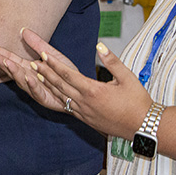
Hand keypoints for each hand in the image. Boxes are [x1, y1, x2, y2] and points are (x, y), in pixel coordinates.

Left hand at [0, 28, 151, 139]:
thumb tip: (100, 46)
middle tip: (32, 61)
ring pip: (61, 96)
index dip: (53, 64)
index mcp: (93, 91)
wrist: (143, 128)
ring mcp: (83, 112)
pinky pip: (66, 105)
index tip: (42, 54)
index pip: (68, 74)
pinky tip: (52, 91)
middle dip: (44, 72)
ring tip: (36, 74)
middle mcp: (84, 102)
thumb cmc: (137, 102)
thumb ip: (112, 61)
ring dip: (47, 84)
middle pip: (59, 84)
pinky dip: (56, 96)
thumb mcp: (128, 78)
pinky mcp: (85, 118)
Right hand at [0, 34, 62, 111]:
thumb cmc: (62, 72)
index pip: (9, 58)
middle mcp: (27, 78)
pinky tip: (28, 78)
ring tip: (6, 62)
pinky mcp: (44, 98)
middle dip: (0, 61)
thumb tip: (23, 30)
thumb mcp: (50, 54)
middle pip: (11, 69)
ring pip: (21, 80)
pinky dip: (32, 85)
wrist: (77, 90)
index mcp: (27, 67)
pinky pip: (37, 92)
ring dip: (14, 71)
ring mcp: (34, 89)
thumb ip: (37, 44)